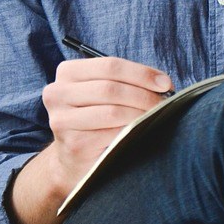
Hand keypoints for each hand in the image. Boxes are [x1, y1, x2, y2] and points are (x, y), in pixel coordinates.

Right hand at [40, 56, 172, 191]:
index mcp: (67, 73)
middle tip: (164, 103)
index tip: (165, 83)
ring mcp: (62, 120)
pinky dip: (132, 131)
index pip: (109, 65)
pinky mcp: (74, 144)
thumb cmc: (96, 118)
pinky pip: (112, 134)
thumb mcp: (103, 92)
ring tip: (156, 116)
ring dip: (141, 114)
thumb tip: (163, 82)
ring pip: (113, 111)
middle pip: (111, 88)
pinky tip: (142, 132)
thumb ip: (125, 81)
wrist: (72, 158)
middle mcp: (57, 93)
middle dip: (144, 95)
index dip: (141, 73)